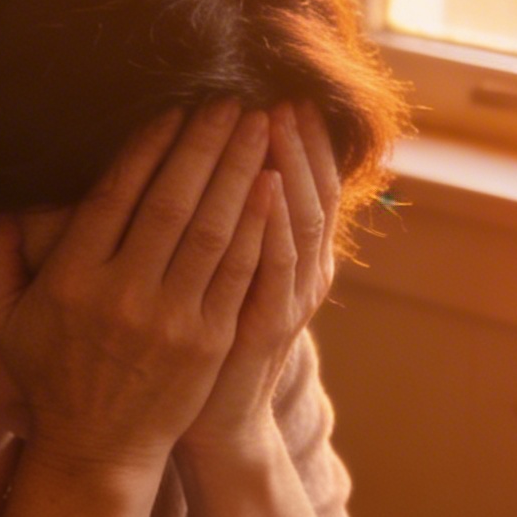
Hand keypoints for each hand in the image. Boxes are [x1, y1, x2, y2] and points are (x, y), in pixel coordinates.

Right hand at [0, 102, 273, 481]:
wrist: (98, 451)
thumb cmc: (50, 376)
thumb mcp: (3, 321)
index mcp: (73, 280)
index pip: (116, 195)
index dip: (149, 146)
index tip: (173, 108)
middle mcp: (124, 295)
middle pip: (173, 201)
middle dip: (205, 143)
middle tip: (231, 98)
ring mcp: (173, 320)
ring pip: (215, 229)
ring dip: (241, 171)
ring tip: (261, 126)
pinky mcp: (210, 341)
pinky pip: (239, 270)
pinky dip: (259, 225)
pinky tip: (273, 186)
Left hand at [178, 101, 339, 465]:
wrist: (213, 424)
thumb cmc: (205, 345)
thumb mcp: (227, 277)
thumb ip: (233, 225)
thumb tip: (221, 161)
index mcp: (293, 258)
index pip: (306, 183)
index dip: (301, 140)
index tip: (284, 92)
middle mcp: (301, 274)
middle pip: (310, 191)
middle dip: (297, 140)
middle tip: (284, 92)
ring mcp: (288, 301)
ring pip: (300, 221)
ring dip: (290, 167)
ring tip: (275, 119)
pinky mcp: (265, 329)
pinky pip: (275, 269)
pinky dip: (273, 226)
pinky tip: (265, 188)